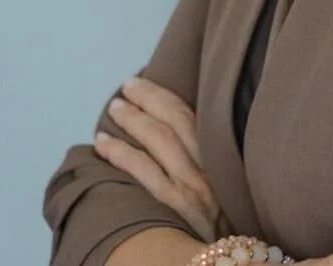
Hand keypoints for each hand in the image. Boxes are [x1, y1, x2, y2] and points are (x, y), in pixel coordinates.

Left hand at [94, 76, 222, 241]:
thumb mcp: (224, 195)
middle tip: (126, 86)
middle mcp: (209, 169)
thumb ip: (208, 172)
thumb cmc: (222, 231)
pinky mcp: (176, 207)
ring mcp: (192, 188)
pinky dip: (122, 153)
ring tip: (115, 109)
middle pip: (176, 122)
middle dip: (149, 100)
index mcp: (222, 162)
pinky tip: (103, 144)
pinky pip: (145, 172)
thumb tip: (178, 152)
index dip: (166, 98)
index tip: (145, 83)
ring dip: (133, 120)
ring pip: (159, 141)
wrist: (229, 263)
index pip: (193, 118)